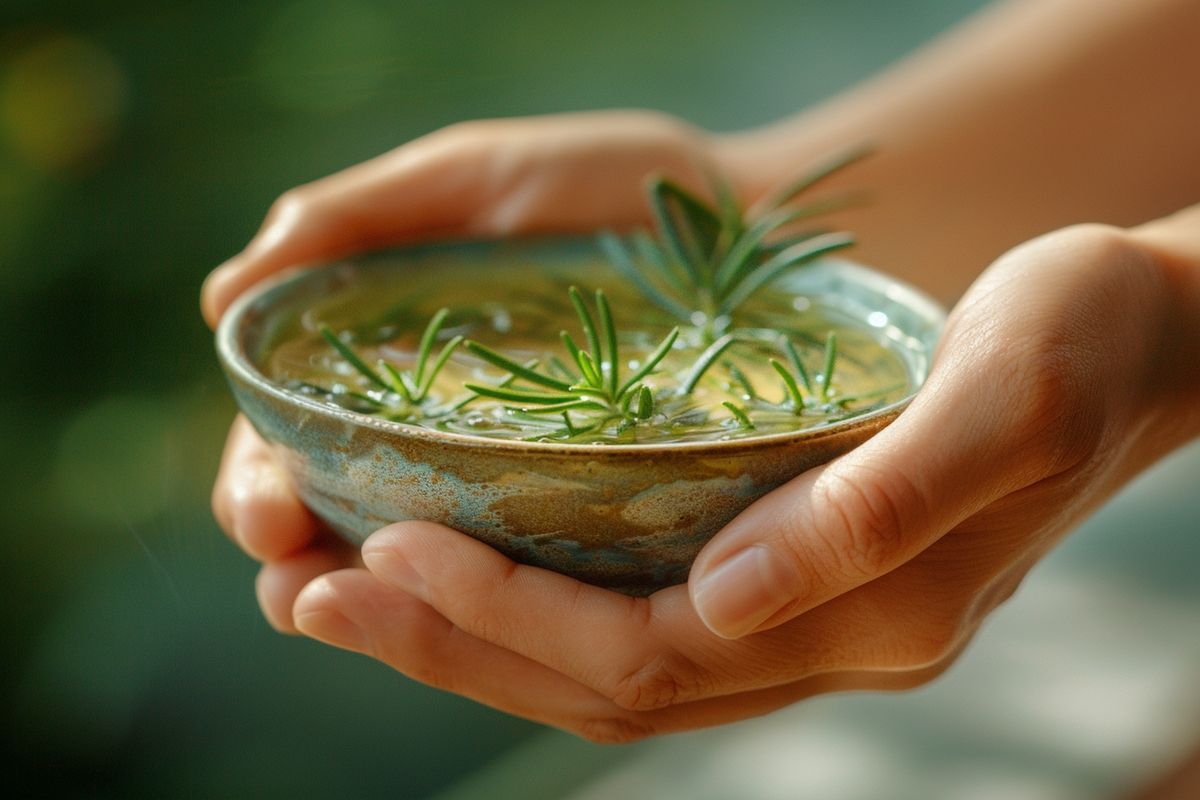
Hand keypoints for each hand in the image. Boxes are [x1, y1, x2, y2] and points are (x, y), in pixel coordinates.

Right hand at [205, 110, 722, 632]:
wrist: (752, 219)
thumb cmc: (608, 185)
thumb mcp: (475, 178)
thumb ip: (356, 218)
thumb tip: (223, 297)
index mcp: (388, 370)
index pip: (288, 447)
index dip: (259, 484)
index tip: (267, 512)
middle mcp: (438, 442)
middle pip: (336, 524)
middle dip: (300, 566)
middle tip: (297, 588)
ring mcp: (513, 490)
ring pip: (423, 575)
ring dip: (377, 611)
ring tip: (358, 619)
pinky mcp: (594, 523)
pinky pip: (530, 585)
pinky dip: (490, 611)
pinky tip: (480, 625)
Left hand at [286, 221, 1199, 740]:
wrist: (1130, 345)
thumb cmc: (1078, 347)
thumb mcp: (1005, 400)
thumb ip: (880, 507)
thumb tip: (727, 595)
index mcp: (868, 618)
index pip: (649, 656)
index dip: (512, 614)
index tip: (393, 543)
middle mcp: (818, 642)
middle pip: (598, 683)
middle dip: (446, 641)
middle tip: (308, 589)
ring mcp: (796, 622)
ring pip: (599, 667)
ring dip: (463, 634)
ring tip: (337, 589)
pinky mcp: (780, 580)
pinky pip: (628, 622)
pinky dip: (525, 605)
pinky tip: (454, 563)